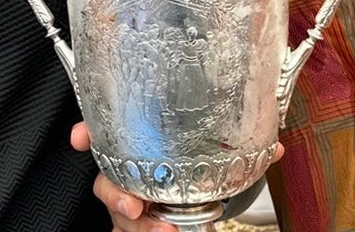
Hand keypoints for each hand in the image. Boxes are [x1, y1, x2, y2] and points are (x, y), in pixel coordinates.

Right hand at [71, 122, 284, 231]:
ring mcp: (130, 206)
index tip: (80, 137)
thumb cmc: (196, 174)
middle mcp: (128, 175)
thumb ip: (239, 151)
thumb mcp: (215, 159)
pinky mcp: (137, 228)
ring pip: (118, 215)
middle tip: (135, 205)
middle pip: (106, 182)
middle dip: (114, 192)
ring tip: (163, 231)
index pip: (106, 134)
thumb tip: (274, 148)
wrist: (197, 207)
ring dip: (138, 226)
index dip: (89, 133)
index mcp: (140, 147)